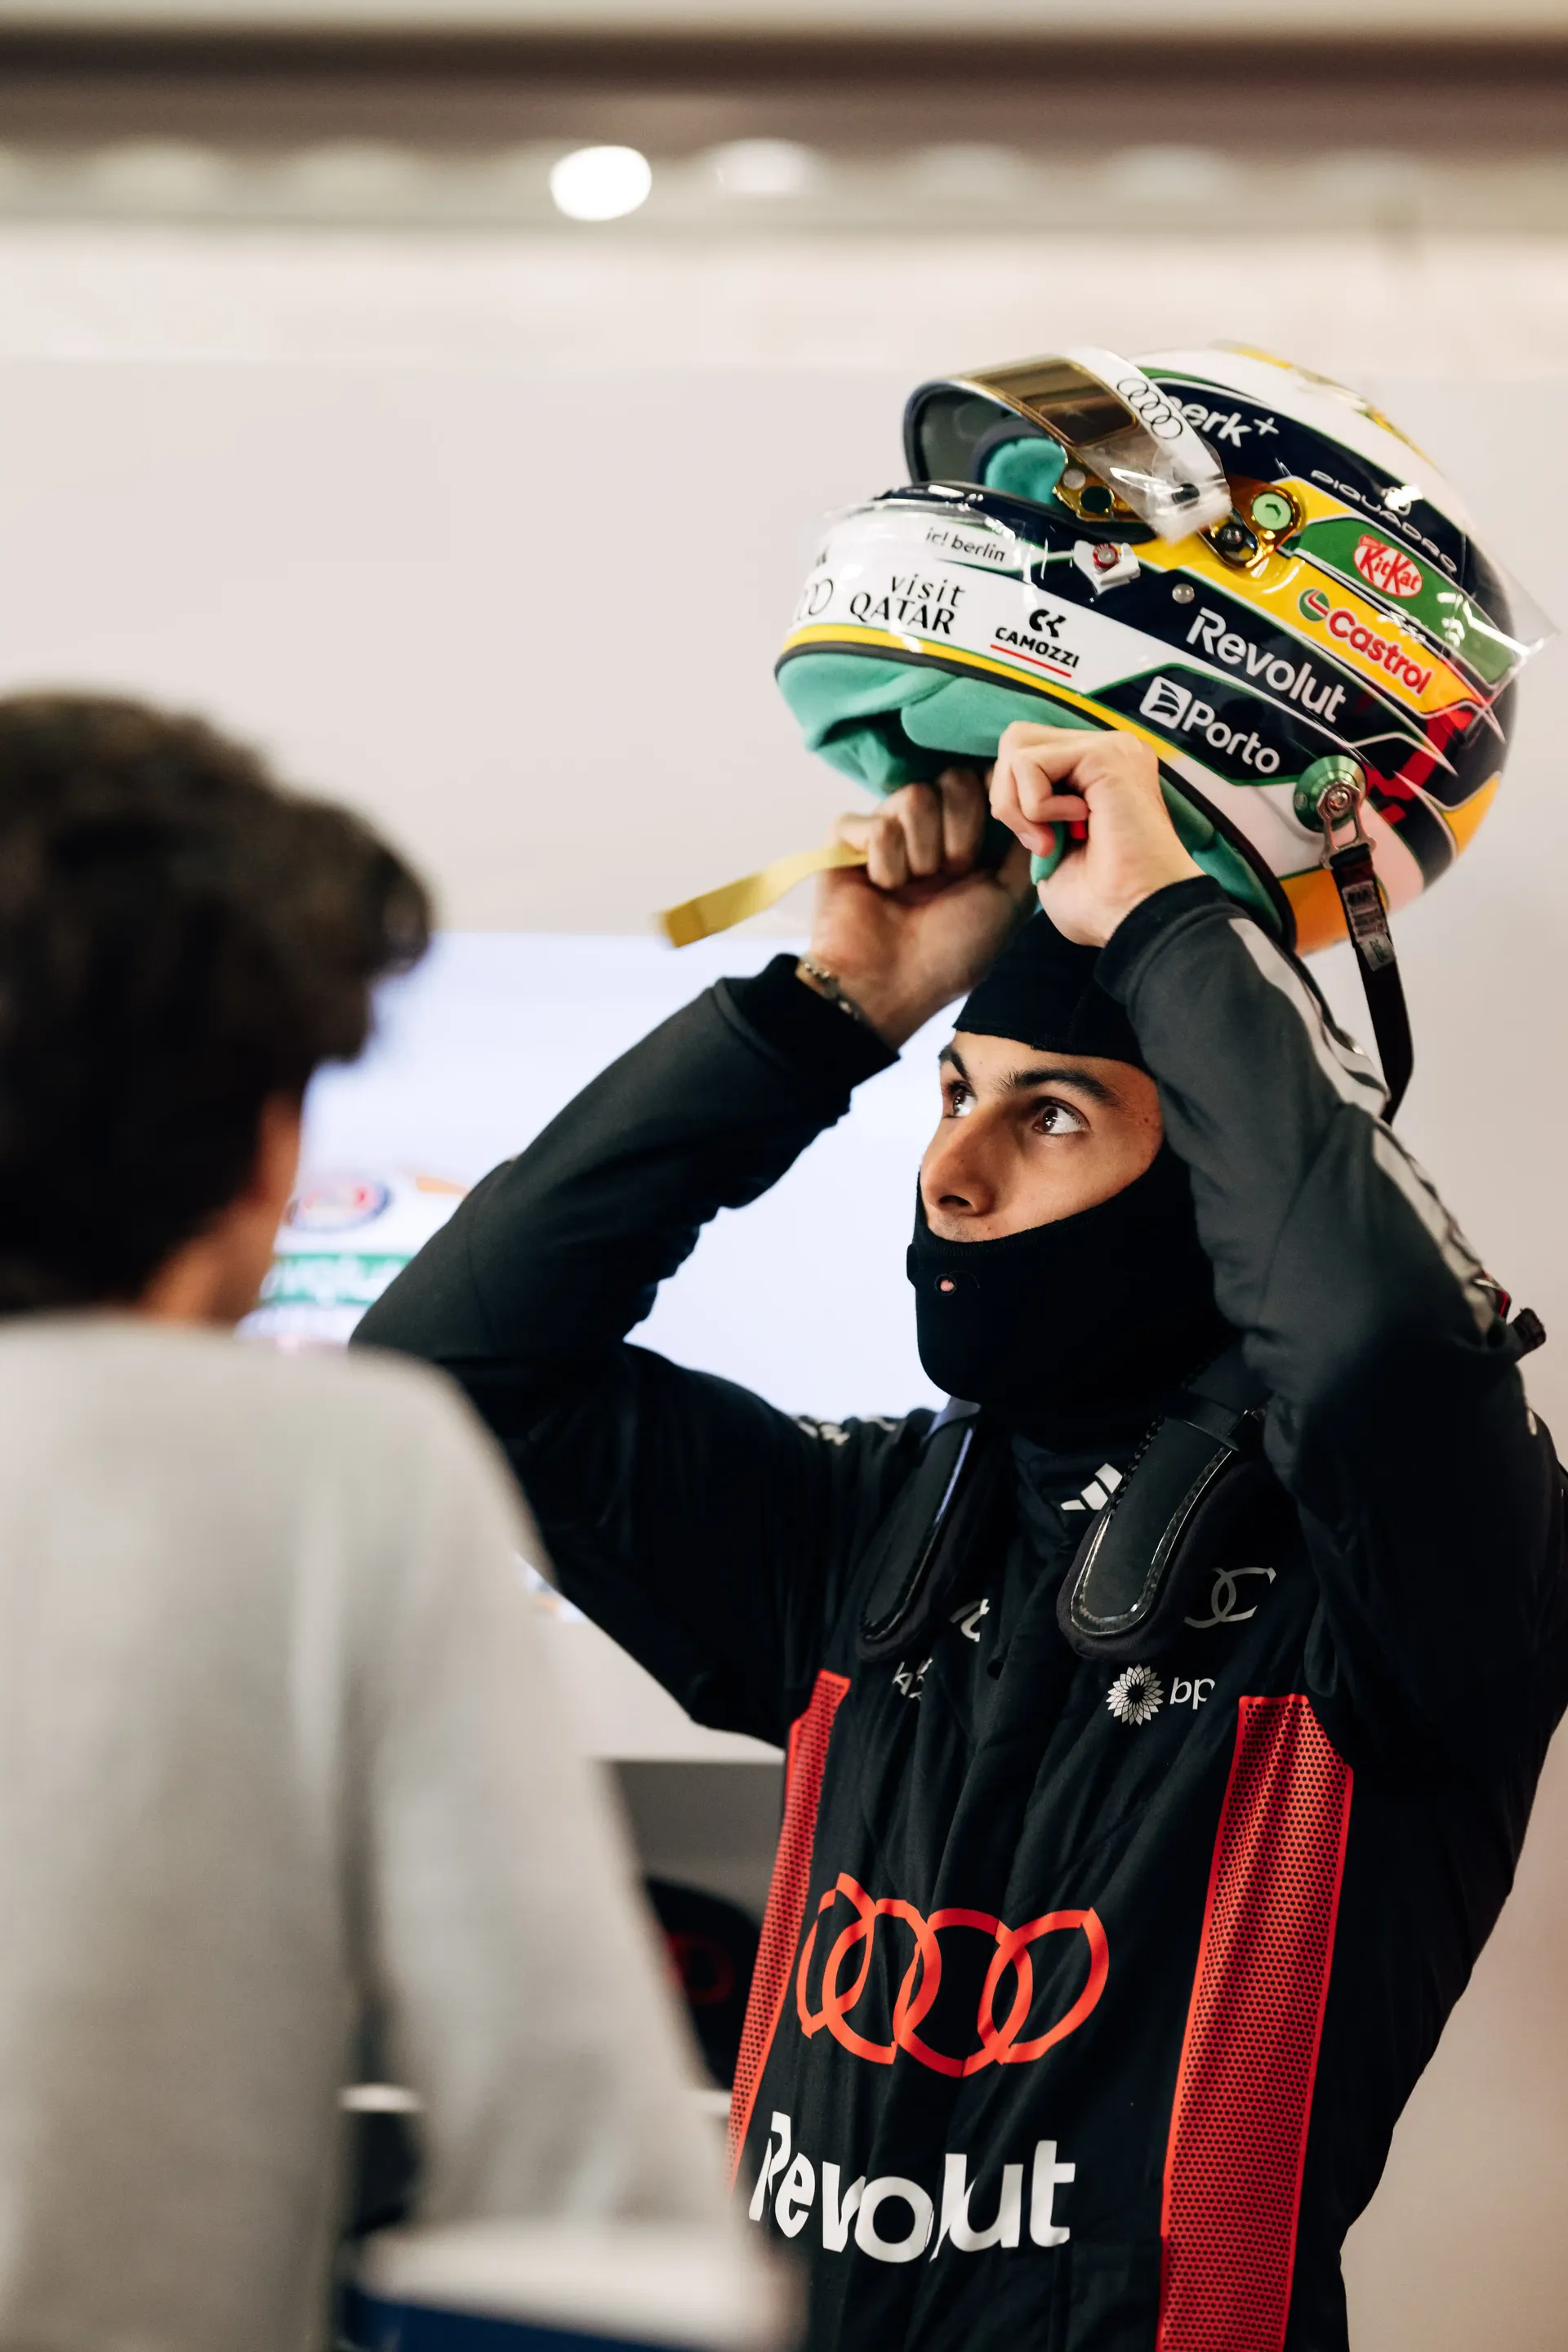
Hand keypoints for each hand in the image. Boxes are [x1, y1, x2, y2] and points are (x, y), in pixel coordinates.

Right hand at [807, 769, 1033, 1046]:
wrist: (892, 985)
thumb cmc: (953, 951)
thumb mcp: (1009, 899)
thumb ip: (1025, 845)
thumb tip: (1035, 801)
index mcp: (969, 840)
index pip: (985, 782)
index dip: (994, 797)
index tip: (999, 826)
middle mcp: (930, 829)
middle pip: (953, 779)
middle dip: (960, 830)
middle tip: (951, 874)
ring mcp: (888, 830)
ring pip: (913, 797)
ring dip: (921, 853)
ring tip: (914, 889)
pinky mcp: (847, 838)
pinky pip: (872, 822)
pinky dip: (883, 862)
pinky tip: (882, 889)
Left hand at [988, 723, 1201, 946]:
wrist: (1138, 918)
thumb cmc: (1101, 901)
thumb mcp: (1046, 849)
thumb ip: (1026, 808)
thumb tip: (1003, 788)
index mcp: (1096, 772)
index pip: (1026, 754)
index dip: (1014, 801)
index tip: (1043, 846)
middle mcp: (1107, 751)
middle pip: (1016, 740)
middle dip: (1009, 797)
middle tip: (1043, 843)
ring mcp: (1110, 747)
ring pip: (1017, 747)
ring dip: (1019, 805)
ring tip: (1056, 838)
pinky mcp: (1105, 753)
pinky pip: (1030, 762)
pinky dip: (1037, 806)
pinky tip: (1080, 825)